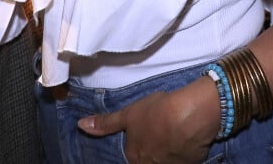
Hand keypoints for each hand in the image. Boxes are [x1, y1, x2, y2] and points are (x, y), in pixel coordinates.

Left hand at [78, 77, 219, 163]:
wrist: (190, 115)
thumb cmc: (156, 113)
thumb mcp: (128, 114)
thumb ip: (106, 123)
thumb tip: (81, 125)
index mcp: (135, 158)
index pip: (131, 156)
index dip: (136, 145)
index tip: (142, 135)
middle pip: (147, 160)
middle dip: (150, 149)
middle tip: (156, 132)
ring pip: (164, 160)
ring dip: (165, 150)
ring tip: (169, 132)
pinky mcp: (191, 163)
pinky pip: (181, 158)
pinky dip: (181, 149)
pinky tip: (183, 135)